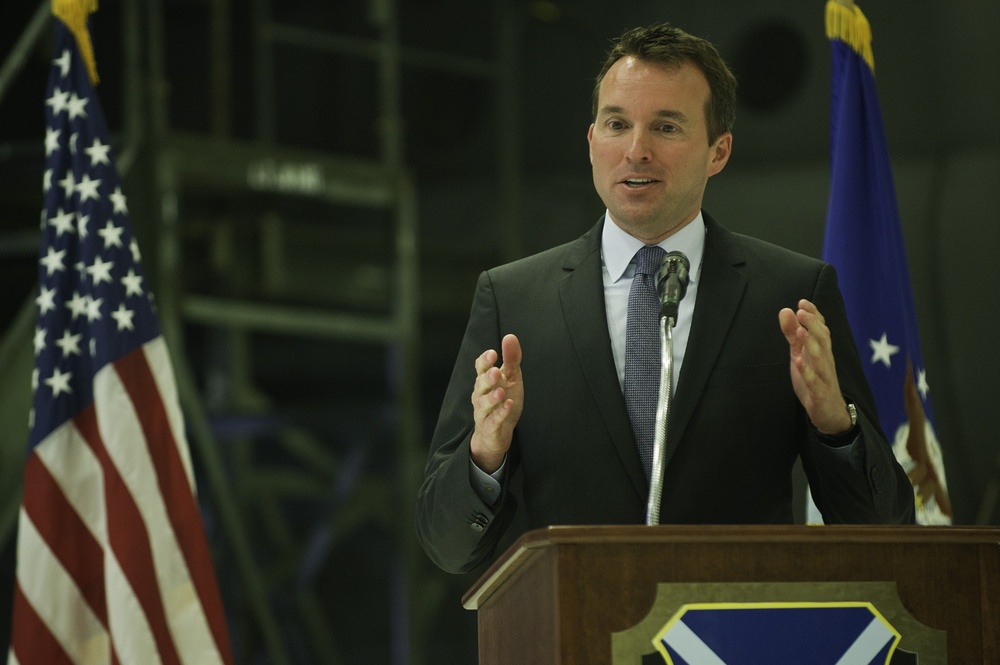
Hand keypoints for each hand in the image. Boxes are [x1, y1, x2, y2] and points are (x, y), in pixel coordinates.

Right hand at [470, 333, 523, 472]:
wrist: (497, 433)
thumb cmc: (502, 401)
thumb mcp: (511, 378)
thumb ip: (511, 359)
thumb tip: (510, 336)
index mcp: (485, 381)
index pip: (480, 368)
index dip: (484, 361)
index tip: (492, 353)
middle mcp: (480, 395)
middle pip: (480, 385)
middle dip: (487, 378)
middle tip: (495, 371)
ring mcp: (483, 412)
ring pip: (483, 404)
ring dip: (491, 397)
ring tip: (500, 391)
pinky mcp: (490, 427)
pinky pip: (493, 421)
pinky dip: (500, 414)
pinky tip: (508, 406)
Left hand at [778, 299, 851, 434]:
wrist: (829, 412)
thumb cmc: (814, 379)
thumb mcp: (799, 354)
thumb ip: (792, 334)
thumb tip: (786, 311)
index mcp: (821, 350)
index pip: (821, 328)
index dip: (814, 315)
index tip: (803, 302)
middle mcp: (825, 360)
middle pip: (823, 339)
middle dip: (813, 324)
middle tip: (802, 311)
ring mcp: (824, 376)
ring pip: (821, 358)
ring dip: (811, 344)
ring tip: (801, 331)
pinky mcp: (819, 392)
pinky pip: (814, 381)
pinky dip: (807, 371)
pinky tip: (799, 361)